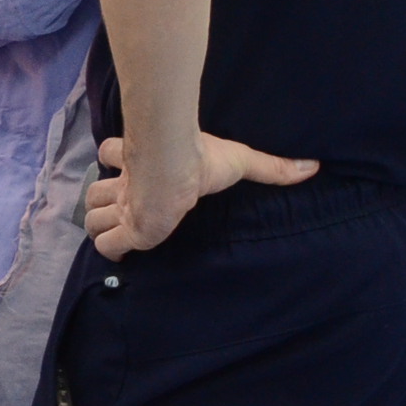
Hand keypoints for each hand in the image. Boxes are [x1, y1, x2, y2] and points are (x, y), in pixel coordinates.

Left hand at [84, 133, 316, 260]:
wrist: (175, 165)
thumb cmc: (201, 159)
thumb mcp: (241, 161)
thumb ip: (271, 167)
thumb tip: (312, 167)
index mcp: (143, 164)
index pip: (111, 154)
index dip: (114, 159)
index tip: (126, 167)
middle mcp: (128, 185)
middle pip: (97, 192)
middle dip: (105, 201)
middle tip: (122, 208)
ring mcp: (123, 207)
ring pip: (92, 215)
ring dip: (102, 224)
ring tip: (119, 230)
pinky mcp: (125, 229)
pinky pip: (105, 244)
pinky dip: (110, 249)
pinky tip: (123, 252)